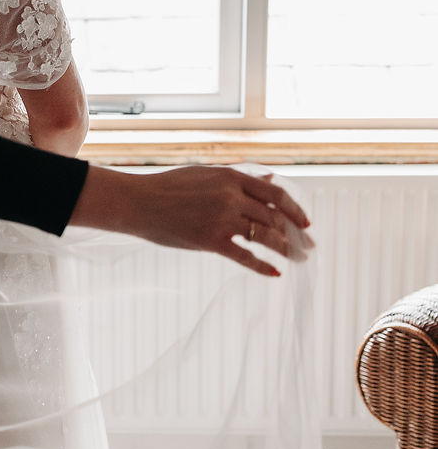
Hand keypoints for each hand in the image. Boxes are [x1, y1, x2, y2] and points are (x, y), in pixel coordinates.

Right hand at [71, 164, 313, 276]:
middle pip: (275, 218)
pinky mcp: (211, 241)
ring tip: (300, 260)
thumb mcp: (207, 175)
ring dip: (288, 250)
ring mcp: (222, 219)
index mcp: (232, 177)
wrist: (139, 202)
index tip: (306, 223)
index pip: (276, 195)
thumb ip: (240, 179)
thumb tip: (271, 181)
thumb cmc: (170, 186)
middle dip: (297, 235)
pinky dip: (263, 266)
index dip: (295, 210)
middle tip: (309, 247)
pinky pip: (245, 257)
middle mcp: (232, 197)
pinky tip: (275, 273)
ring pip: (266, 237)